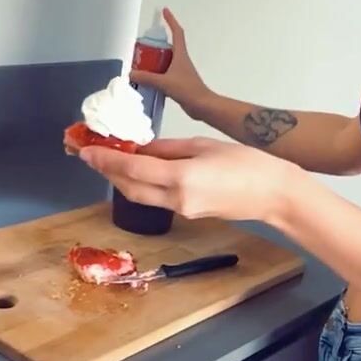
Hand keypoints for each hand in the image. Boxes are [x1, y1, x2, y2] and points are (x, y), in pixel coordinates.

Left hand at [80, 137, 297, 223]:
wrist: (274, 194)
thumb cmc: (247, 163)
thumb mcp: (204, 146)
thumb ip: (169, 149)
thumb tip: (143, 149)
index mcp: (181, 178)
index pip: (133, 169)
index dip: (106, 160)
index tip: (87, 151)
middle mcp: (177, 199)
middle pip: (131, 188)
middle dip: (109, 172)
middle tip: (91, 156)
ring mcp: (183, 210)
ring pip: (142, 196)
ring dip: (123, 181)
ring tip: (110, 163)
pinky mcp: (190, 214)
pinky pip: (158, 199)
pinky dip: (143, 186)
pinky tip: (139, 173)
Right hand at [130, 9, 210, 119]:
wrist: (202, 106)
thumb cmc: (188, 90)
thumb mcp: (164, 82)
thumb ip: (147, 78)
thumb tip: (131, 73)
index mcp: (180, 55)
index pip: (177, 32)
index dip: (171, 20)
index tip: (165, 11)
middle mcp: (181, 60)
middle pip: (169, 46)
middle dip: (157, 42)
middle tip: (143, 43)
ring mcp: (181, 71)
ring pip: (167, 60)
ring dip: (156, 58)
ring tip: (142, 61)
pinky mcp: (180, 82)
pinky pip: (166, 73)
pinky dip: (157, 73)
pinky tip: (149, 79)